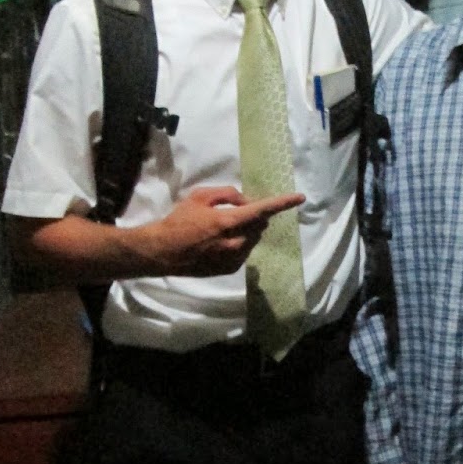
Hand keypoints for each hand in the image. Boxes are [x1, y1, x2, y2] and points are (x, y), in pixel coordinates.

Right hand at [138, 186, 303, 276]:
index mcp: (228, 222)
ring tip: (224, 227)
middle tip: (235, 211)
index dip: (282, 203)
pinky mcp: (230, 269)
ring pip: (253, 239)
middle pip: (259, 225)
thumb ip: (227, 194)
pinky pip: (244, 252)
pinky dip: (240, 243)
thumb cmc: (179, 221)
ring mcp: (233, 259)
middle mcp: (235, 243)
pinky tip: (220, 241)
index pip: (262, 210)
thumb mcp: (199, 197)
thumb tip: (246, 201)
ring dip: (247, 230)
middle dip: (255, 216)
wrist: (163, 252)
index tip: (299, 198)